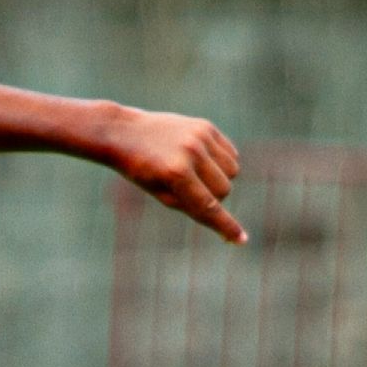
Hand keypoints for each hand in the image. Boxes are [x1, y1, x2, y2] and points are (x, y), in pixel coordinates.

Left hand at [106, 107, 245, 244]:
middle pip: (224, 190)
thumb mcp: (161, 194)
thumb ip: (191, 205)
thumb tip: (221, 220)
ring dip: (220, 179)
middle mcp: (191, 153)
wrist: (125, 133)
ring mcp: (200, 137)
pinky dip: (222, 163)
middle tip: (191, 190)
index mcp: (175, 174)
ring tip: (195, 172)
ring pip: (233, 172)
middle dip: (214, 197)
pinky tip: (202, 159)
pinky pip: (232, 154)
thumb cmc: (141, 171)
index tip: (241, 240)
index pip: (207, 207)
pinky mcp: (205, 126)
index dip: (225, 226)